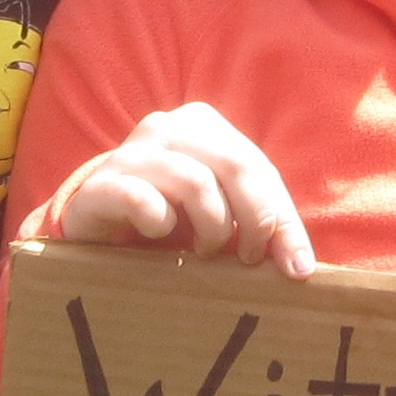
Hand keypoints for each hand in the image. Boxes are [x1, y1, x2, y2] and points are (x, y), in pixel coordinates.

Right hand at [55, 102, 315, 276]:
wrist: (95, 229)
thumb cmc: (169, 223)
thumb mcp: (221, 218)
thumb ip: (260, 228)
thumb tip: (300, 269)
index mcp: (202, 125)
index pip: (259, 167)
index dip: (282, 220)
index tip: (294, 269)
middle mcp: (167, 127)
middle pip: (235, 166)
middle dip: (254, 221)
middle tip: (247, 260)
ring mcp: (131, 152)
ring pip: (195, 181)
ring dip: (210, 227)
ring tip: (202, 253)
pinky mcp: (100, 185)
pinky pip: (141, 198)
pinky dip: (159, 222)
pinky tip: (158, 234)